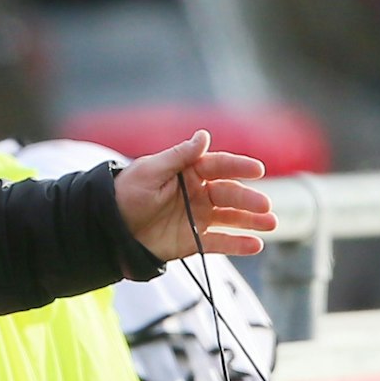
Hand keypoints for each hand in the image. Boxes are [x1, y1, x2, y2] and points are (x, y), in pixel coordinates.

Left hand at [115, 130, 273, 260]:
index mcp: (188, 171)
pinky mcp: (194, 240)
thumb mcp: (150, 171)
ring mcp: (199, 217)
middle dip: (248, 199)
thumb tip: (204, 135)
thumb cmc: (126, 193)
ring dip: (252, 221)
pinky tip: (255, 245)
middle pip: (229, 194)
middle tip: (265, 206)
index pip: (219, 166)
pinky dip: (238, 244)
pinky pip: (220, 242)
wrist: (109, 226)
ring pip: (231, 218)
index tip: (258, 170)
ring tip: (270, 224)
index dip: (239, 167)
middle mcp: (198, 193)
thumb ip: (179, 156)